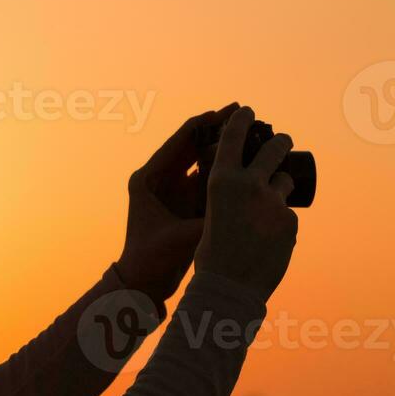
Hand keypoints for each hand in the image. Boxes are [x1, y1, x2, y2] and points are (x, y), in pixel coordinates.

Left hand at [116, 103, 236, 303]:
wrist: (143, 283)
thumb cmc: (151, 261)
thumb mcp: (181, 239)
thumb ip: (208, 222)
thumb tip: (240, 208)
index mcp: (148, 179)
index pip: (179, 142)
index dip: (205, 124)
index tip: (229, 111)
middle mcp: (158, 179)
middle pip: (191, 146)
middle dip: (217, 130)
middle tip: (245, 113)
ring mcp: (172, 190)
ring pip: (201, 161)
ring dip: (223, 149)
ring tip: (251, 133)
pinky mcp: (183, 203)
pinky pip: (206, 180)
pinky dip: (223, 170)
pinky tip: (246, 162)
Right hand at [194, 106, 299, 302]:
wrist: (230, 287)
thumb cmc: (211, 257)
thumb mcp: (210, 218)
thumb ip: (229, 201)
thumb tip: (249, 195)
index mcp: (221, 181)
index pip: (233, 137)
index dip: (241, 120)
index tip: (248, 111)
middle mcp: (250, 184)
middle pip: (275, 148)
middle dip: (281, 141)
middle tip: (283, 141)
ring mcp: (274, 202)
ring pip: (284, 183)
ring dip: (279, 190)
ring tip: (267, 212)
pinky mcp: (290, 220)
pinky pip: (287, 216)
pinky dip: (279, 225)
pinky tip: (267, 244)